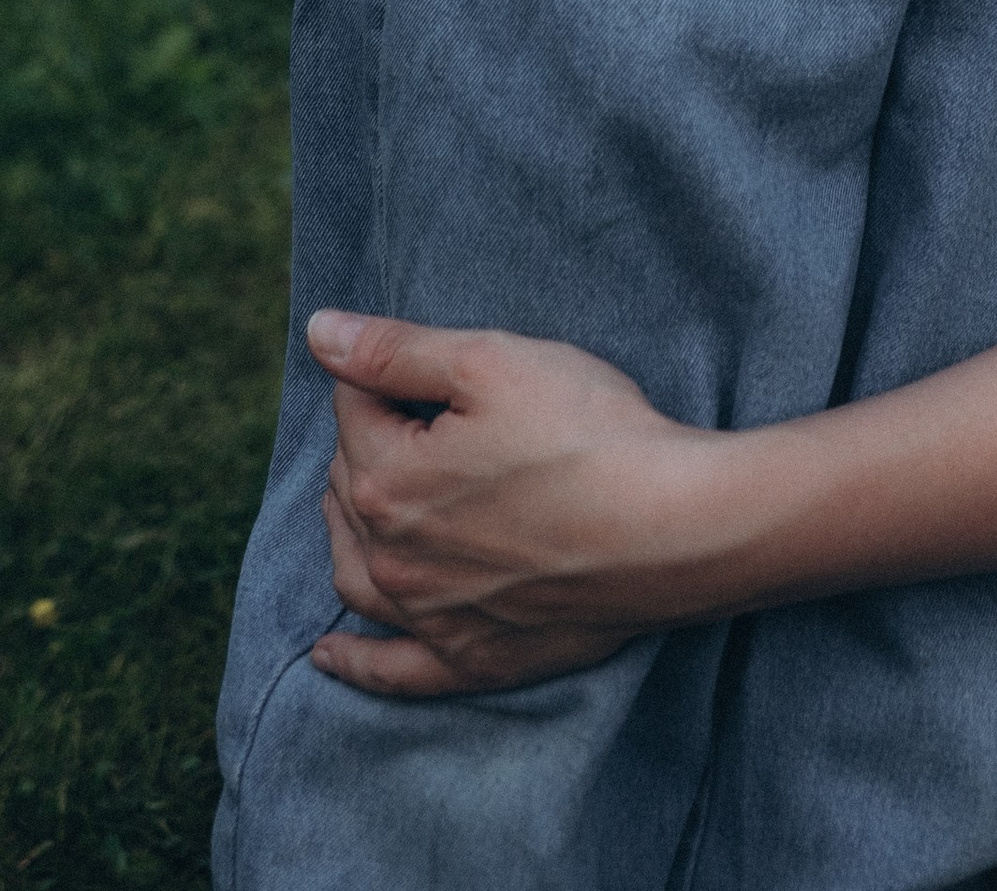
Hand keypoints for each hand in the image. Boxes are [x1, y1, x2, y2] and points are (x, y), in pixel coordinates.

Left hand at [307, 309, 713, 701]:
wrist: (671, 527)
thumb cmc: (587, 434)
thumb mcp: (493, 362)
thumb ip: (396, 350)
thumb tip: (318, 332)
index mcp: (388, 481)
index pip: (354, 411)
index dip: (389, 376)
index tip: (436, 370)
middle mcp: (392, 560)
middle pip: (350, 488)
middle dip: (370, 444)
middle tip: (422, 414)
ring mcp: (429, 618)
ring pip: (355, 573)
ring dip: (346, 530)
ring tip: (356, 500)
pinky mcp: (472, 659)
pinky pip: (391, 670)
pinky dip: (353, 662)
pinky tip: (327, 654)